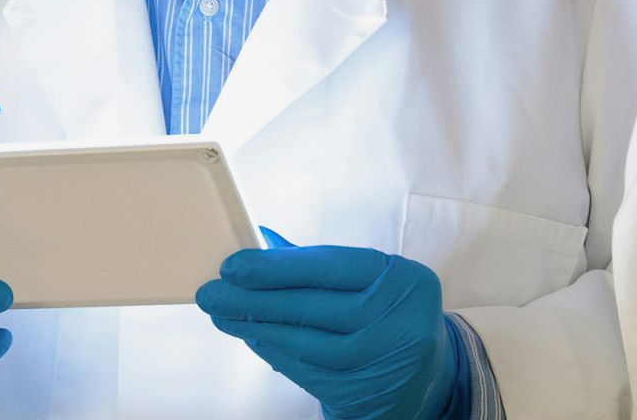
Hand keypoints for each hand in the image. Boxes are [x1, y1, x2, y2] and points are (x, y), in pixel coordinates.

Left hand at [196, 242, 459, 419]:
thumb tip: (262, 241)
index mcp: (405, 280)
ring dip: (256, 328)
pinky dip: (274, 352)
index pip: (331, 267)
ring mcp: (385, 362)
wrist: (426, 379)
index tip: (233, 266)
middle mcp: (402, 322)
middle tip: (211, 293)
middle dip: (254, 299)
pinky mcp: (365, 394)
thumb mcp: (372, 283)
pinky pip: (307, 372)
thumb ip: (322, 264)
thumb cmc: (387, 316)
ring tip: (222, 315)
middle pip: (313, 307)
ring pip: (306, 343)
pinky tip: (251, 337)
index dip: (278, 267)